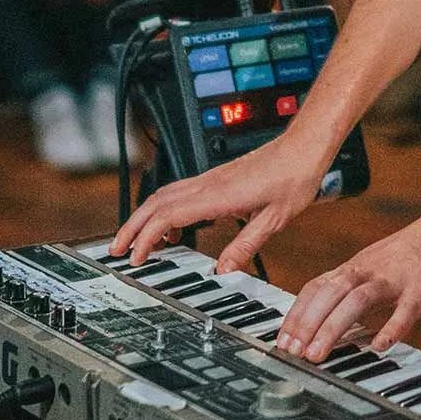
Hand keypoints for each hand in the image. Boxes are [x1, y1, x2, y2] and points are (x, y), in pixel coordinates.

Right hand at [111, 128, 333, 270]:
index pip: (169, 216)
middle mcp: (207, 184)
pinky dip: (165, 211)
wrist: (303, 148)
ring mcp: (209, 179)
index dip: (147, 237)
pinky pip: (180, 193)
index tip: (137, 257)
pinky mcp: (215, 179)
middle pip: (156, 203)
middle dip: (132, 226)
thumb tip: (221, 271)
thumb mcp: (274, 220)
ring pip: (164, 196)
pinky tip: (173, 229)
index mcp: (218, 196)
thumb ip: (245, 246)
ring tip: (136, 241)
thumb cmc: (293, 178)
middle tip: (117, 250)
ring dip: (145, 217)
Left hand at [272, 205, 420, 362]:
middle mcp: (373, 268)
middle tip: (291, 352)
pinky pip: (406, 307)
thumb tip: (338, 322)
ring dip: (334, 327)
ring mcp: (398, 275)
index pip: (318, 287)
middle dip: (306, 323)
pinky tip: (380, 346)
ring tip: (319, 354)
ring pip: (357, 298)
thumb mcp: (384, 268)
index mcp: (361, 266)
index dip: (298, 314)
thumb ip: (361, 292)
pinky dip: (392, 326)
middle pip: (330, 292)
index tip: (283, 340)